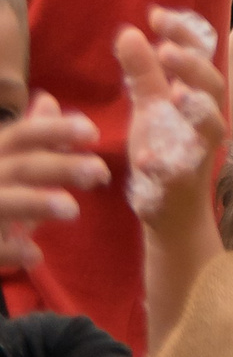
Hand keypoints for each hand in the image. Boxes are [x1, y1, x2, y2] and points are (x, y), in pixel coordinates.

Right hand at [0, 93, 108, 268]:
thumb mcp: (8, 160)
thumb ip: (30, 137)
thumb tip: (48, 100)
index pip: (23, 134)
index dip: (55, 131)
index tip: (93, 133)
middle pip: (21, 166)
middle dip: (60, 167)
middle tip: (99, 173)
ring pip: (5, 202)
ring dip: (37, 204)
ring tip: (72, 210)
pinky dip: (10, 251)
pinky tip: (35, 256)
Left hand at [115, 9, 228, 231]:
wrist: (170, 208)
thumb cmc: (164, 149)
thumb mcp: (150, 107)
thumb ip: (143, 72)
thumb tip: (129, 32)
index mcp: (198, 97)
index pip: (202, 57)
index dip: (185, 34)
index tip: (156, 15)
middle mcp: (207, 121)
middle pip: (215, 87)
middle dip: (194, 68)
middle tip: (167, 50)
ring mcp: (199, 152)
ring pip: (212, 128)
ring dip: (197, 110)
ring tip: (176, 96)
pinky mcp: (184, 183)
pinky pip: (179, 173)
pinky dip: (163, 165)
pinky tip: (146, 158)